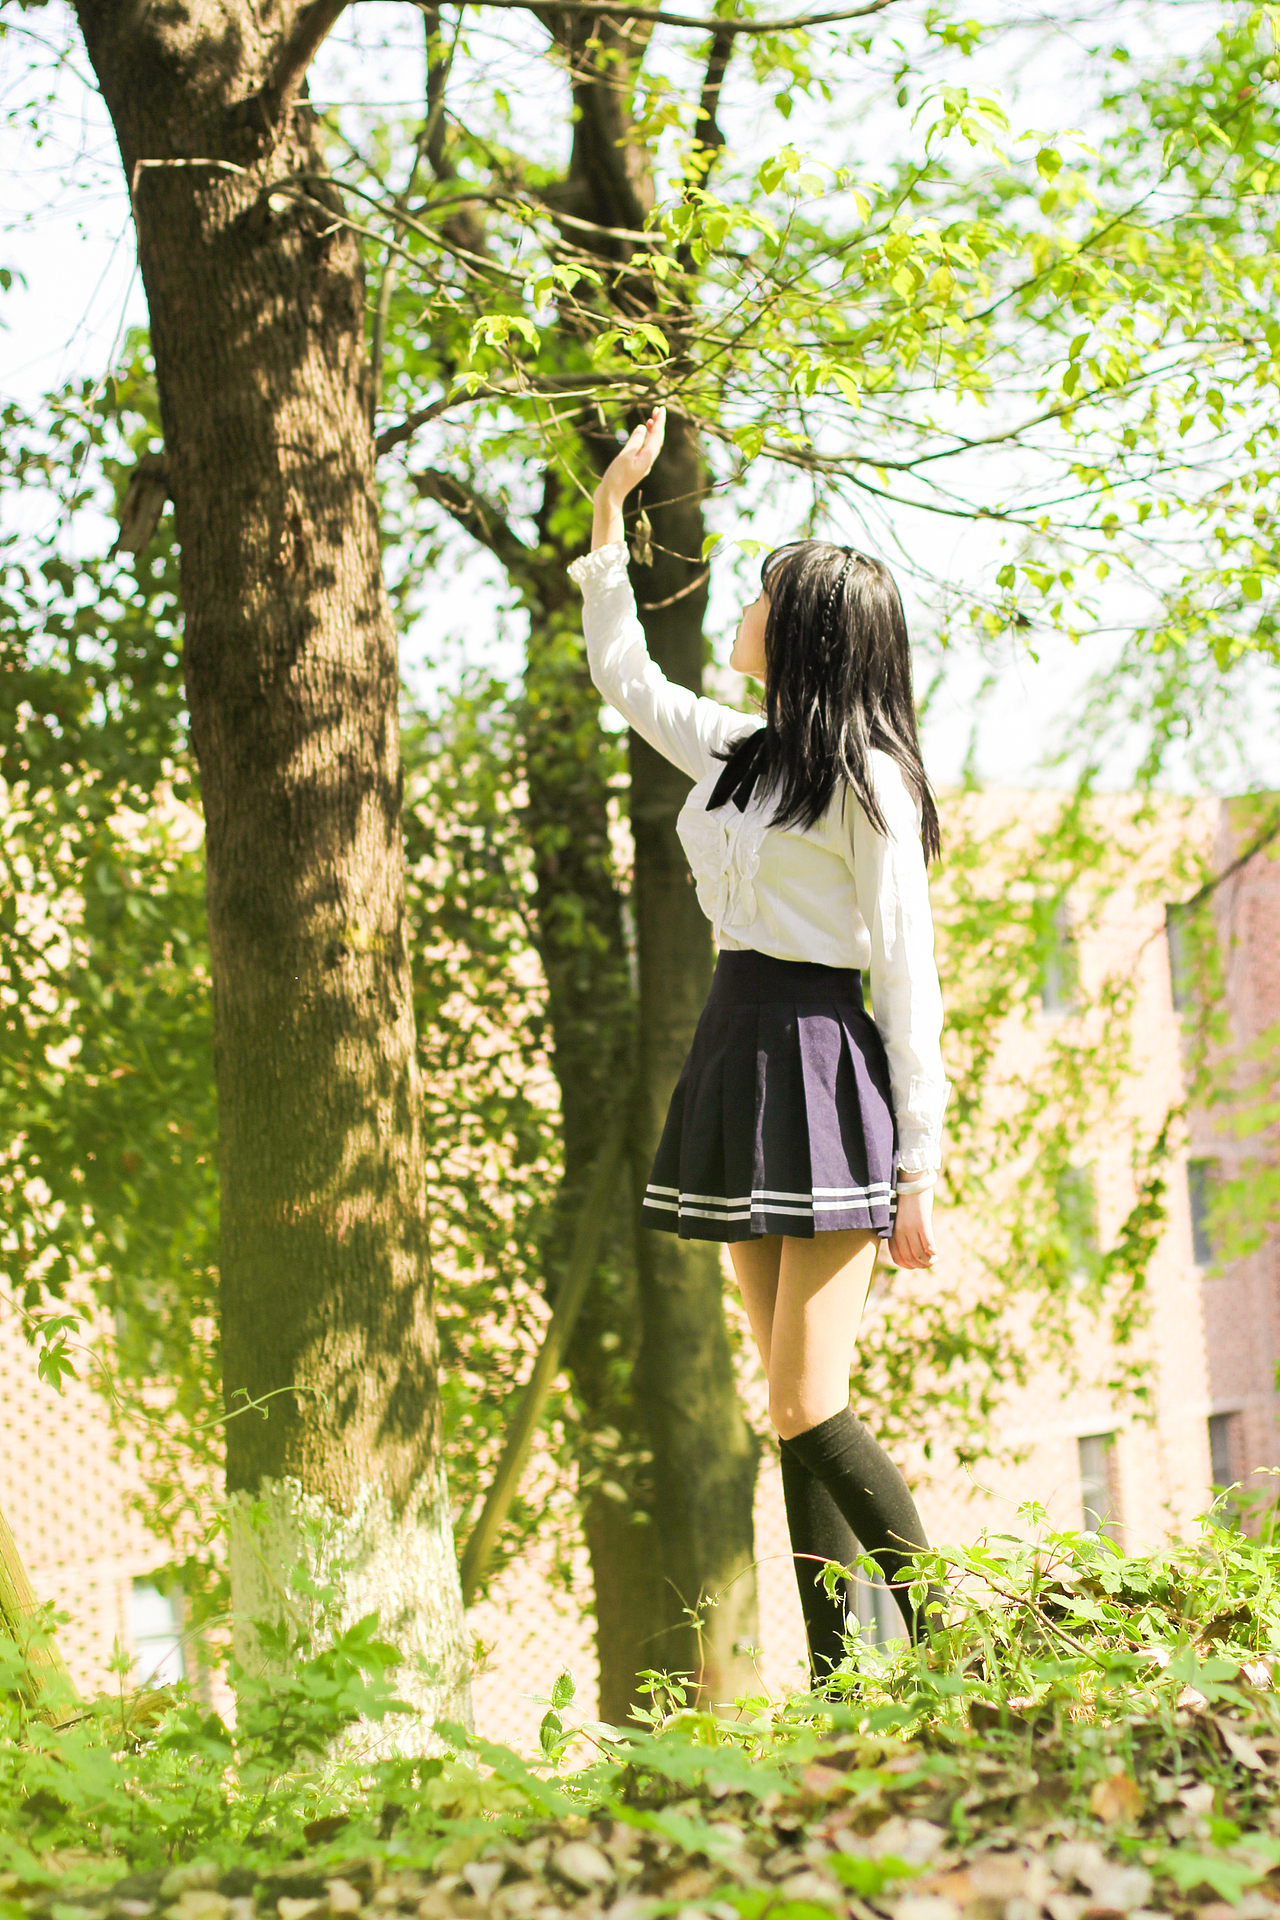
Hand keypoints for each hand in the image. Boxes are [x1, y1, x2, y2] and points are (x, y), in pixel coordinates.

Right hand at [591, 407, 665, 548]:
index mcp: (647, 457)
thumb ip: (635, 441)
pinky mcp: (635, 468)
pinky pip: (645, 450)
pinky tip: (641, 437)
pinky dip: (645, 440)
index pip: (657, 436)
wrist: (610, 497)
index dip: (660, 422)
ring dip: (652, 432)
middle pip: (657, 440)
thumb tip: (643, 427)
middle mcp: (647, 461)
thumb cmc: (616, 478)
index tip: (661, 408)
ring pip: (652, 446)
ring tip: (650, 420)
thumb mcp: (625, 456)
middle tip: (657, 410)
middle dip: (658, 425)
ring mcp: (642, 465)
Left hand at [887, 1188, 935, 1270]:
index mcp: (893, 1231)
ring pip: (919, 1255)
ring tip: (934, 1259)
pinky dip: (933, 1252)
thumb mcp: (900, 1217)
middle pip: (909, 1259)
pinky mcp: (922, 1222)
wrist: (911, 1180)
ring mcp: (910, 1228)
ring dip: (929, 1261)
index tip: (917, 1265)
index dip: (908, 1266)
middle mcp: (900, 1232)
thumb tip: (911, 1244)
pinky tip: (936, 1252)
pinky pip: (928, 1245)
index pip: (897, 1258)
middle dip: (921, 1265)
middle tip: (930, 1262)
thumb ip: (902, 1231)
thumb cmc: (906, 1197)